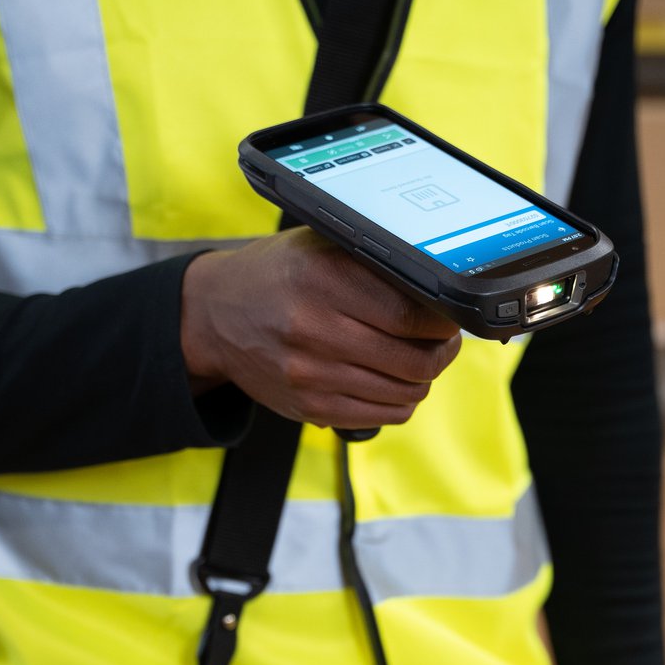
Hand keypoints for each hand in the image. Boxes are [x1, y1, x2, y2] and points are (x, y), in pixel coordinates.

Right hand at [180, 229, 462, 430]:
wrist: (216, 315)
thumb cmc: (278, 276)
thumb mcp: (321, 248)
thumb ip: (374, 263)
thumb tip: (439, 287)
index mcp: (323, 280)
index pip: (410, 314)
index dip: (442, 322)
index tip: (448, 319)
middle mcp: (315, 329)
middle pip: (413, 360)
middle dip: (441, 353)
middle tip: (442, 342)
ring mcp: (310, 375)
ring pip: (403, 393)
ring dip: (423, 380)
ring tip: (418, 360)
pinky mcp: (309, 407)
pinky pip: (381, 416)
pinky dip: (400, 402)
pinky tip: (394, 383)